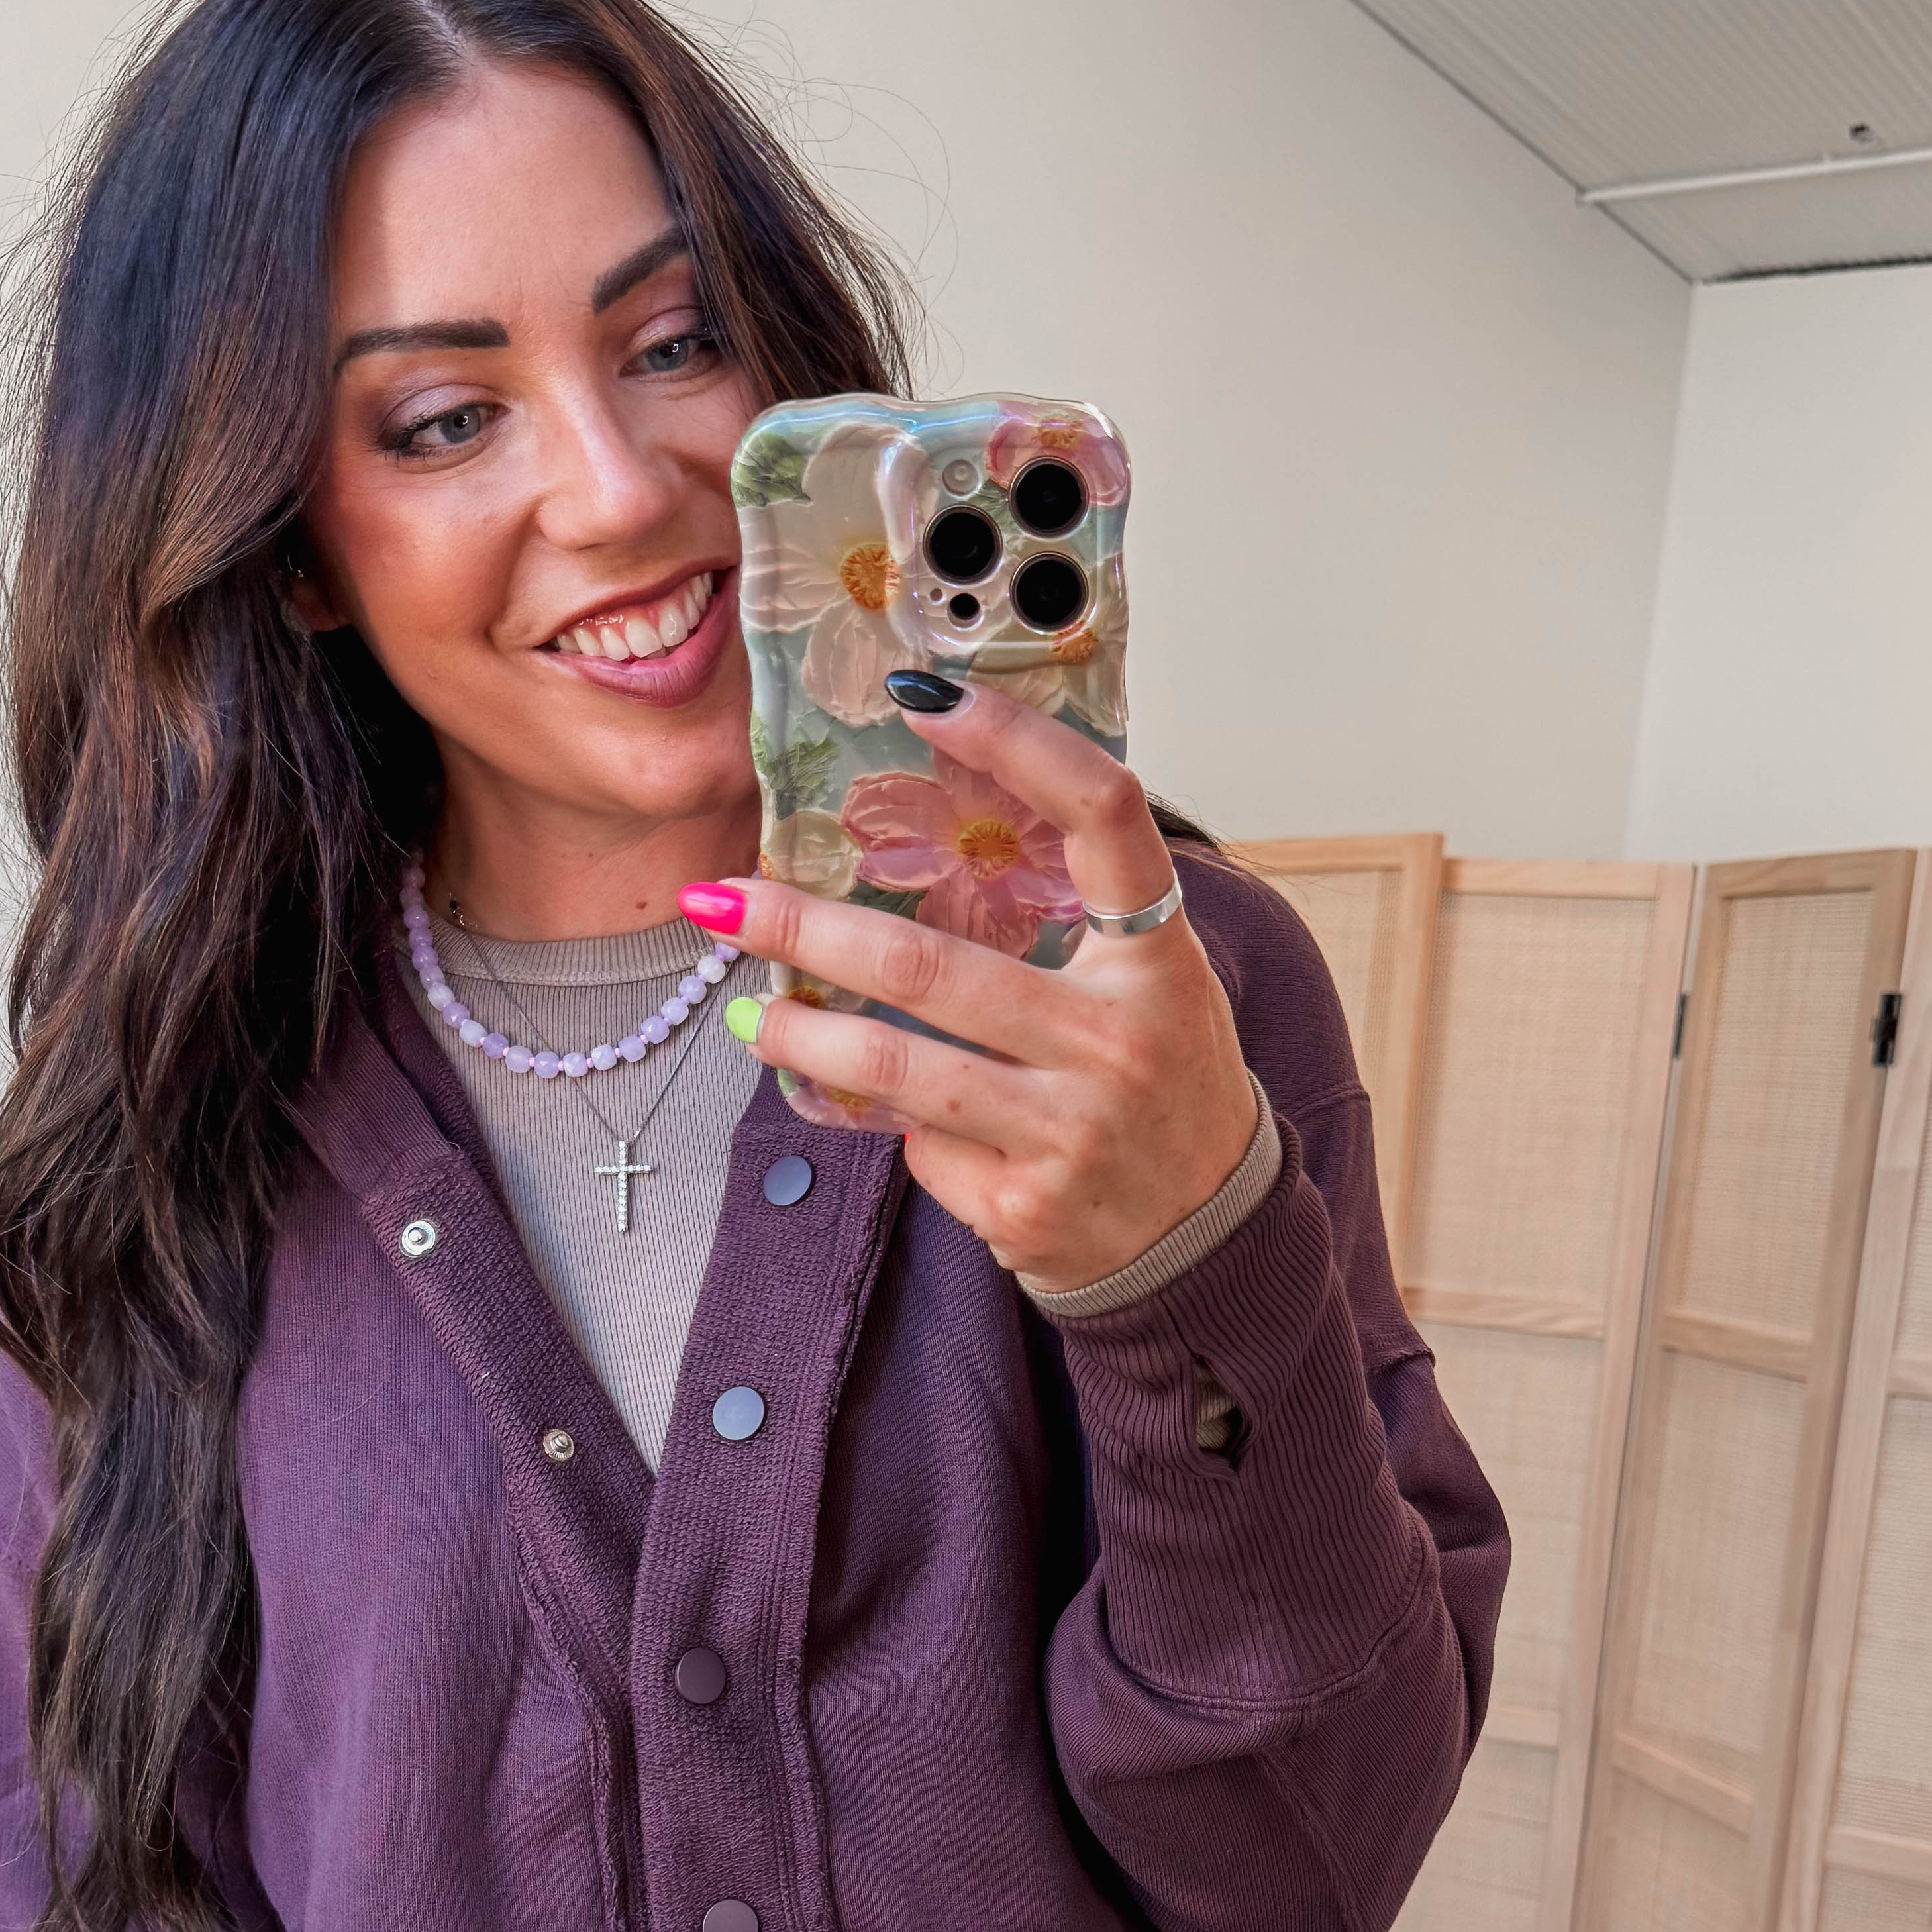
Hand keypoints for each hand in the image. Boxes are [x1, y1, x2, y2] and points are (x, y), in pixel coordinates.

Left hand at [709, 683, 1256, 1291]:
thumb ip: (1069, 922)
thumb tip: (923, 840)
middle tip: (723, 899)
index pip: (1104, 815)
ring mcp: (1072, 1129)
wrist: (1208, 1234)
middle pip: (933, 963)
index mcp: (1158, 958)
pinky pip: (924, 1148)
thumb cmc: (1161, 1084)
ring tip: (750, 1017)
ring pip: (898, 1067)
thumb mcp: (1150, 987)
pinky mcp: (1025, 1205)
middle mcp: (1118, 1038)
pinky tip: (892, 1120)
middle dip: (807, 930)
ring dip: (802, 1036)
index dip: (1019, 744)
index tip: (927, 697)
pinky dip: (899, 1127)